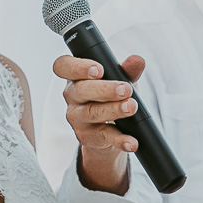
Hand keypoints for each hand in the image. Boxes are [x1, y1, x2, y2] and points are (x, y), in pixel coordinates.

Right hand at [54, 53, 146, 194]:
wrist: (109, 130)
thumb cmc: (110, 96)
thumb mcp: (120, 80)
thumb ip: (128, 70)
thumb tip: (138, 60)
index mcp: (75, 76)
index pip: (64, 66)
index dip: (78, 67)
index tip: (98, 69)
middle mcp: (72, 96)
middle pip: (80, 90)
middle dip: (104, 89)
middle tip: (126, 88)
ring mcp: (77, 118)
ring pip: (91, 113)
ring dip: (113, 110)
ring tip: (131, 107)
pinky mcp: (88, 137)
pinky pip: (104, 137)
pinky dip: (120, 140)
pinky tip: (131, 142)